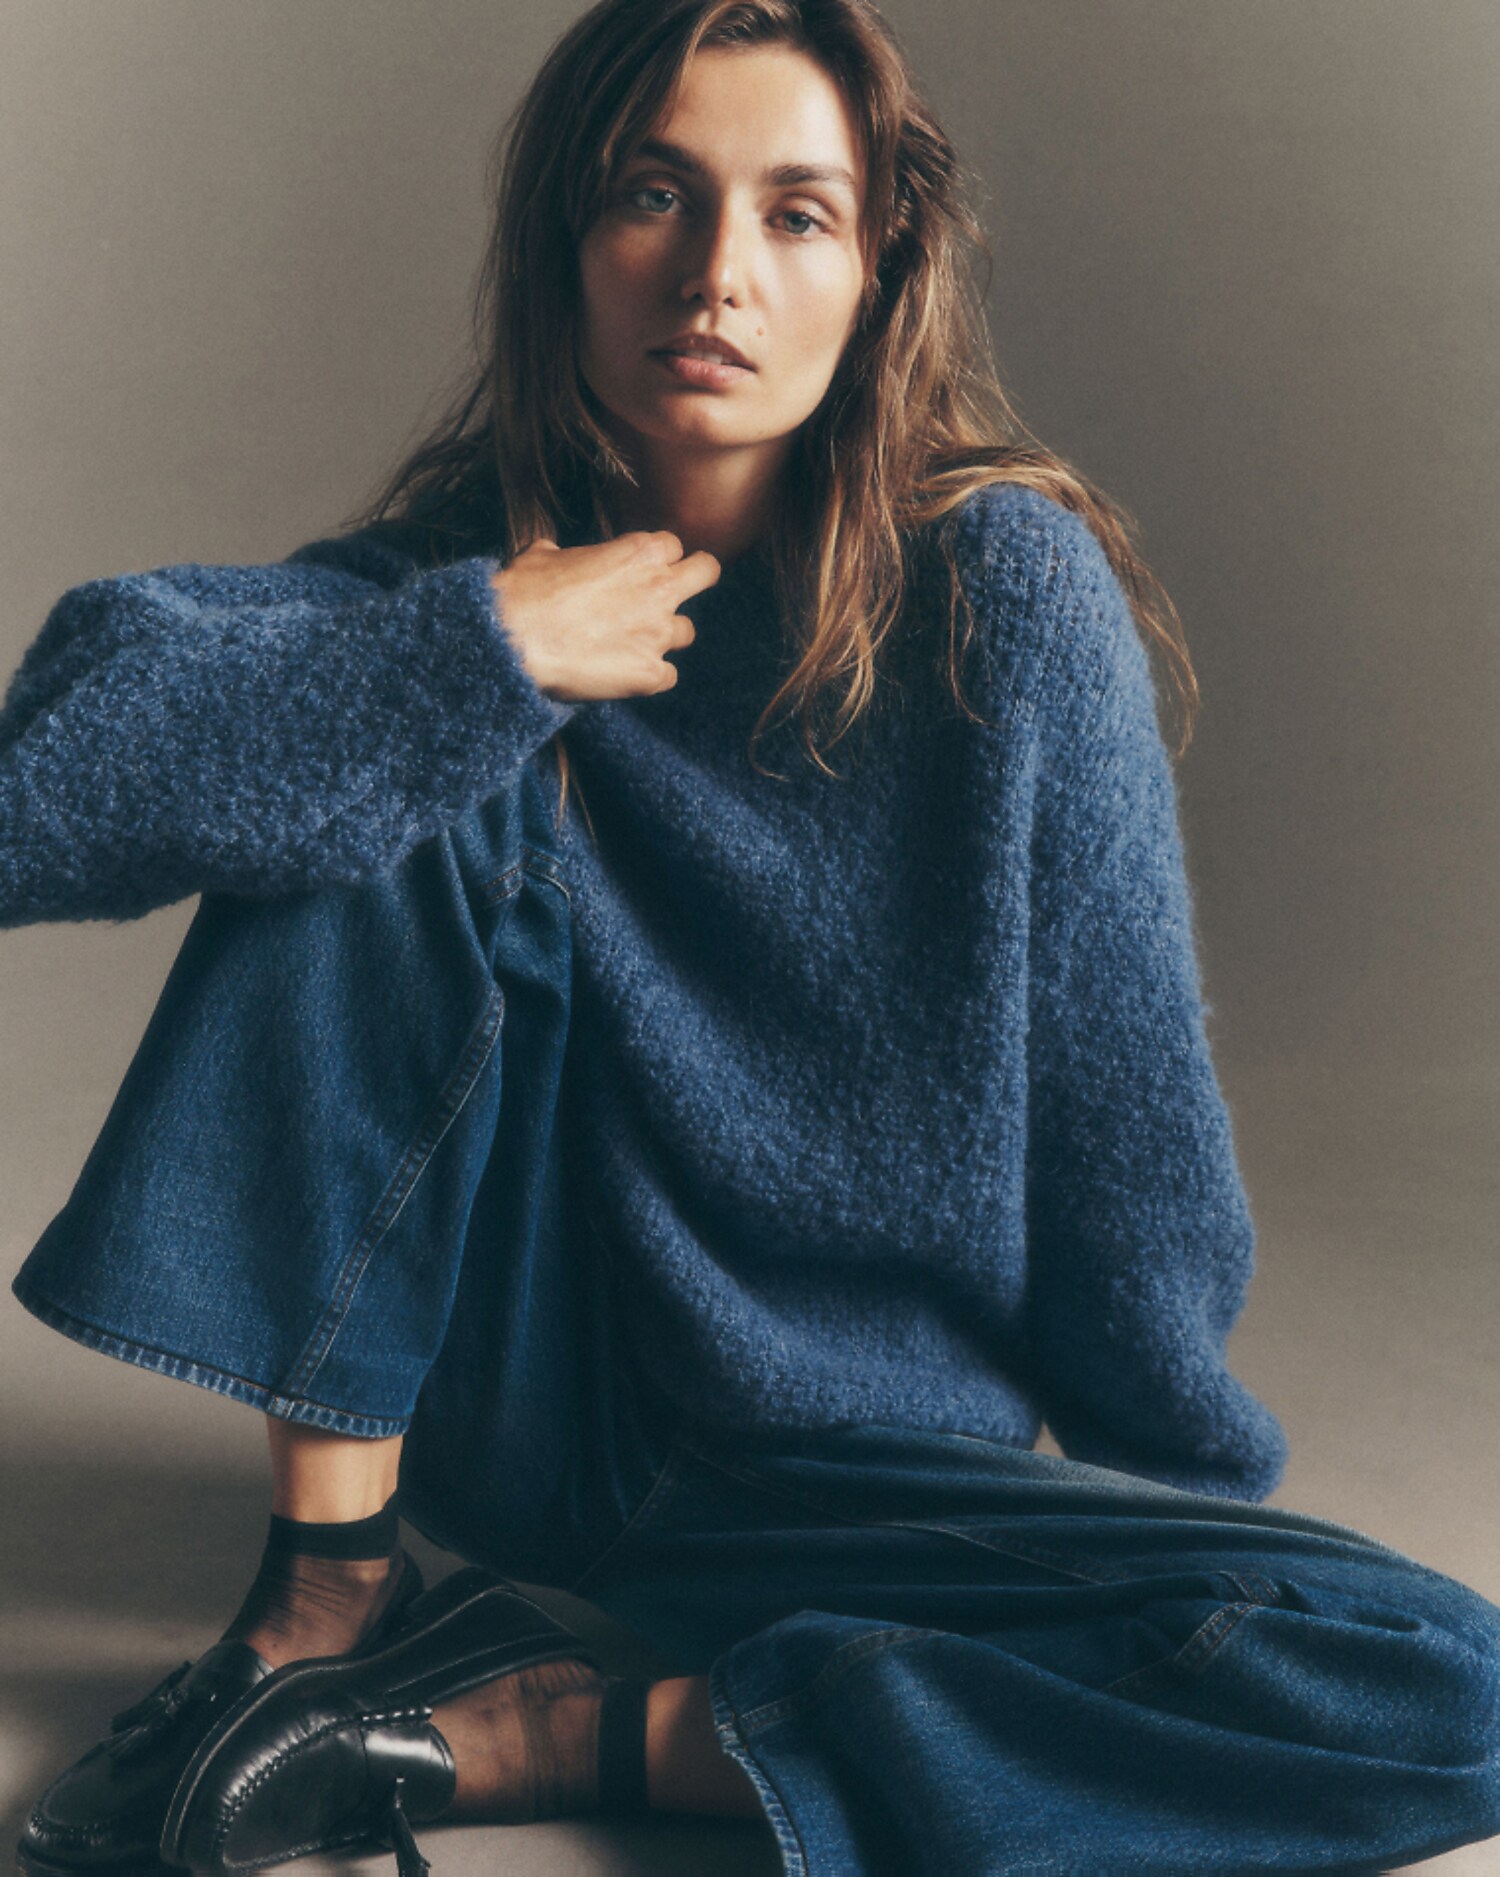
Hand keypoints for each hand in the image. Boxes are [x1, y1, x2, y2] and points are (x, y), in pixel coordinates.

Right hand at [490, 531, 719, 701]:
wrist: (513, 642)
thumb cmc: (524, 593)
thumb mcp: (543, 554)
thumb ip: (568, 554)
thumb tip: (558, 556)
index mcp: (638, 552)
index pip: (672, 545)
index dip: (657, 558)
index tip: (643, 569)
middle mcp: (659, 589)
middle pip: (707, 572)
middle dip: (696, 578)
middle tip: (677, 590)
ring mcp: (658, 634)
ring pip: (687, 632)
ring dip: (665, 636)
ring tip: (634, 644)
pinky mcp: (650, 674)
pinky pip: (668, 675)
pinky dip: (650, 675)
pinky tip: (626, 675)